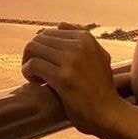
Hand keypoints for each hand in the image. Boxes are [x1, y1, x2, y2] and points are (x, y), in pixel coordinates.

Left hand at [21, 21, 121, 136]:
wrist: (109, 114)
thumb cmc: (101, 89)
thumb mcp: (99, 57)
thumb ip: (82, 40)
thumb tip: (60, 24)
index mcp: (86, 38)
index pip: (49, 33)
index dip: (43, 49)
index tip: (47, 64)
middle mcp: (79, 45)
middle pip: (38, 39)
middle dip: (32, 55)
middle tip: (37, 72)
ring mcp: (71, 60)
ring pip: (33, 49)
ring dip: (28, 63)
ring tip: (36, 77)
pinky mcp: (63, 77)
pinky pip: (33, 65)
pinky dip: (28, 73)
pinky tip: (35, 82)